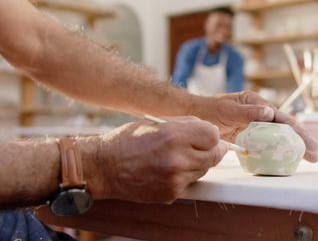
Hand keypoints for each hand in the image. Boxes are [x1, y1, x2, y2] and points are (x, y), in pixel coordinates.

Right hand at [76, 116, 226, 203]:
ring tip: (175, 157)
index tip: (205, 134)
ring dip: (196, 163)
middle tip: (199, 145)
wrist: (103, 167)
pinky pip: (189, 183)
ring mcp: (175, 180)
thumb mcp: (156, 123)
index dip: (210, 133)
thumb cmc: (126, 140)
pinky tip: (165, 169)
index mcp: (174, 136)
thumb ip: (186, 125)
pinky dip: (183, 176)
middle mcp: (177, 160)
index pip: (213, 135)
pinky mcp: (171, 195)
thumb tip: (210, 130)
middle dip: (209, 148)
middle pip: (214, 155)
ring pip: (203, 170)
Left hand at [194, 91, 317, 162]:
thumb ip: (247, 112)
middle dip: (301, 139)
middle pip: (285, 126)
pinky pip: (267, 143)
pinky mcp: (250, 135)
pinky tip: (288, 159)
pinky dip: (278, 150)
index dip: (295, 129)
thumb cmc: (209, 110)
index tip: (306, 141)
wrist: (195, 116)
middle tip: (315, 154)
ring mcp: (255, 124)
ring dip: (293, 146)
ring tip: (310, 158)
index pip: (280, 116)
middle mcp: (259, 112)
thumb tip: (269, 112)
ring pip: (279, 135)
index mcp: (256, 103)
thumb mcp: (226, 110)